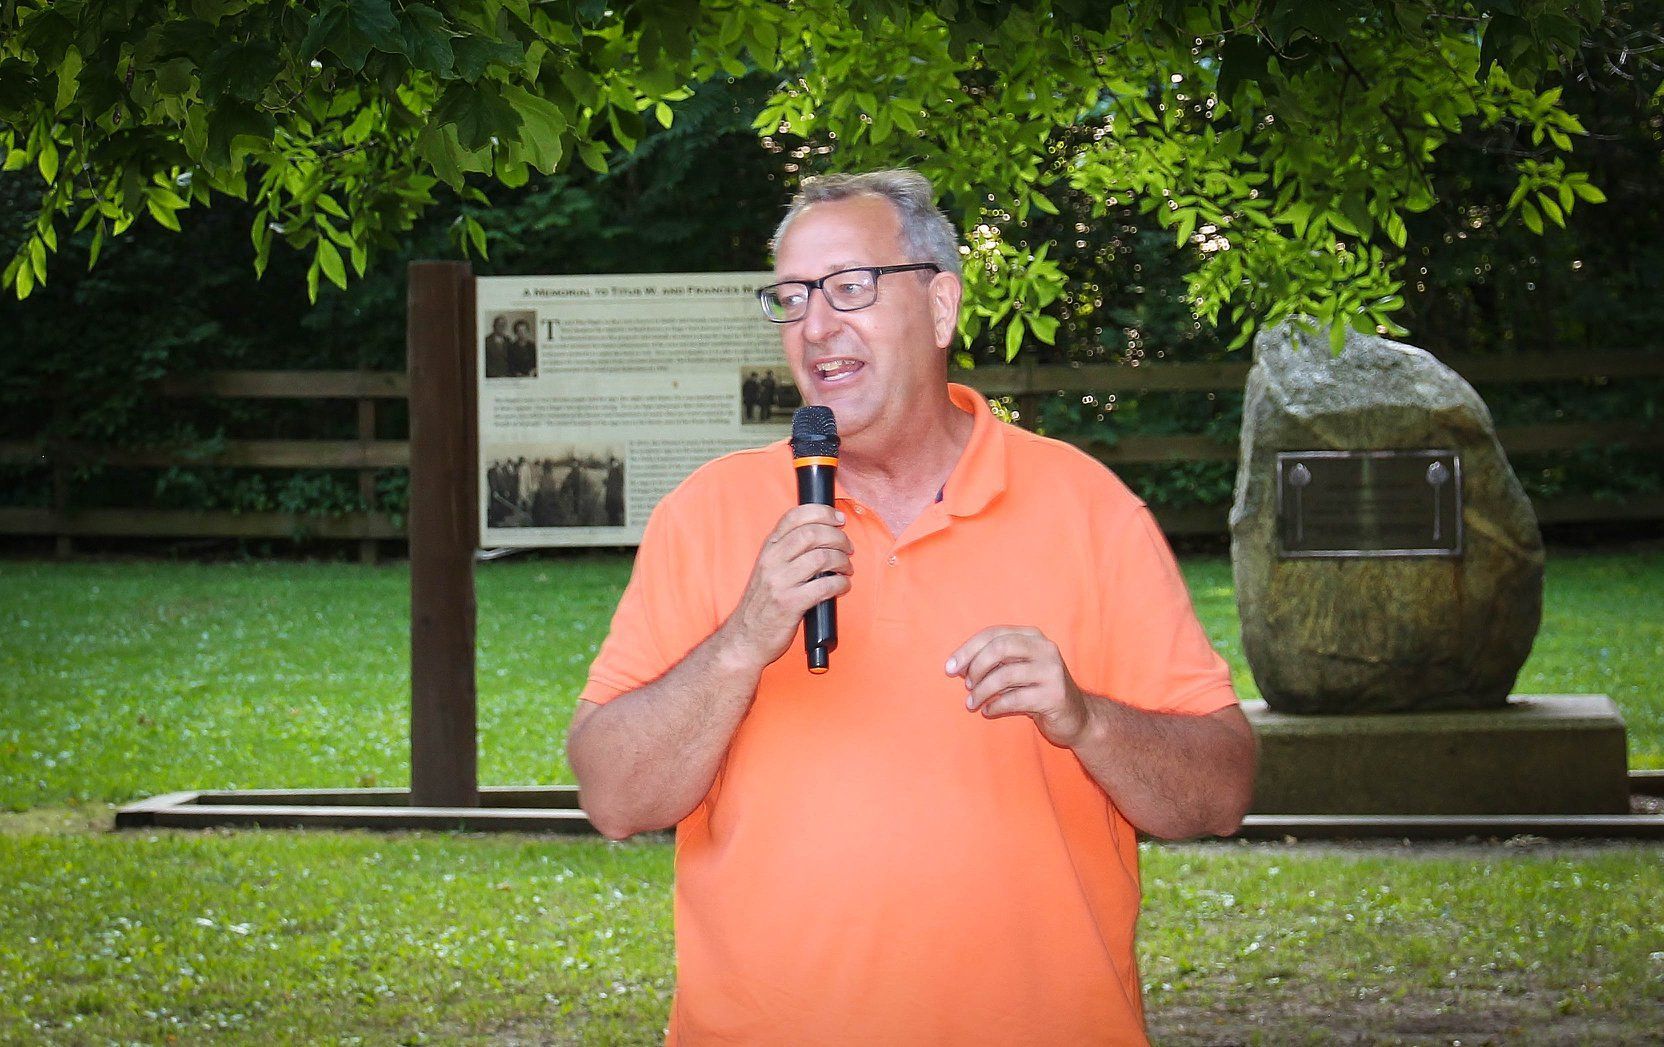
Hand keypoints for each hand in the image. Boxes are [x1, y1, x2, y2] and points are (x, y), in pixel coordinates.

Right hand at [716, 504, 852, 672]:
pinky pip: (824, 586)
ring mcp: (779, 583)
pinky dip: (841, 584)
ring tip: (846, 569)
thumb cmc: (762, 605)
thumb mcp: (768, 570)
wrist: (744, 639)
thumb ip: (788, 552)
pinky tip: (842, 586)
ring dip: (842, 561)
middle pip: (812, 533)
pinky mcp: (790, 604)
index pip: (794, 516)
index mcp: (768, 549)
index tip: (838, 518)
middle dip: (838, 537)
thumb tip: (823, 537)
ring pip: (821, 557)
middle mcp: (772, 562)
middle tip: (848, 548)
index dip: (821, 512)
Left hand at [945, 626, 1091, 748]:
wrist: (1076, 716)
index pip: (994, 634)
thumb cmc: (1036, 690)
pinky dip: (996, 706)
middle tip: (966, 685)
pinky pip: (1015, 699)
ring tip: (972, 703)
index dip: (968, 649)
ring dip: (982, 691)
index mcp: (1033, 636)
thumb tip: (957, 666)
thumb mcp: (1016, 670)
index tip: (949, 668)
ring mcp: (1052, 671)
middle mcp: (1045, 649)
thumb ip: (993, 663)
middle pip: (1000, 647)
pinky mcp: (1054, 695)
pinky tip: (989, 711)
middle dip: (976, 666)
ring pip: (1005, 675)